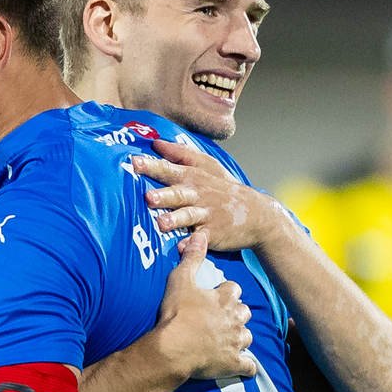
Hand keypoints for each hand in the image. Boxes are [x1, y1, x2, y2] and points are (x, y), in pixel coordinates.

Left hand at [134, 138, 281, 252]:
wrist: (257, 214)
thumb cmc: (225, 189)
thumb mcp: (208, 166)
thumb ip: (182, 154)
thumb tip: (156, 143)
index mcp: (193, 177)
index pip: (169, 169)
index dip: (152, 166)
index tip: (134, 162)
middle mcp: (198, 195)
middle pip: (178, 193)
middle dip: (163, 195)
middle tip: (148, 197)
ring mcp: (206, 215)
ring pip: (188, 216)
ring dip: (175, 220)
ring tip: (161, 224)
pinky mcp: (213, 234)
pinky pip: (200, 240)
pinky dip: (192, 244)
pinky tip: (183, 248)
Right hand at [153, 230, 257, 380]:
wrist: (173, 348)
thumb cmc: (176, 313)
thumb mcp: (180, 280)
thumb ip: (192, 258)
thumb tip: (201, 234)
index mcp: (225, 298)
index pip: (234, 290)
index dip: (226, 293)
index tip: (217, 297)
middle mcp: (235, 319)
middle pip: (244, 313)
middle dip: (236, 315)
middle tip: (221, 319)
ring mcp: (236, 342)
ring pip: (247, 337)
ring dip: (240, 338)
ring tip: (227, 341)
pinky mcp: (234, 363)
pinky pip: (248, 367)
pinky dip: (245, 367)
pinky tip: (240, 366)